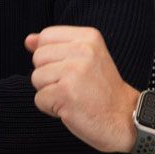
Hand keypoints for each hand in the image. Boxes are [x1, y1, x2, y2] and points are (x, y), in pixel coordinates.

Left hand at [26, 26, 139, 153]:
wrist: (125, 118)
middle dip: (48, 75)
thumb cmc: (103, 90)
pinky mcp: (66, 93)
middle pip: (38, 57)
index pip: (46, 36)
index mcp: (88, 36)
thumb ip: (56, 45)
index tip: (69, 68)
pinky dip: (50, 108)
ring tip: (72, 96)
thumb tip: (29, 40)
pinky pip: (39, 99)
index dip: (50, 56)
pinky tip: (71, 108)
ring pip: (36, 78)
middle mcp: (83, 50)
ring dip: (49, 92)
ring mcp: (74, 71)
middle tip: (73, 85)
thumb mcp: (86, 58)